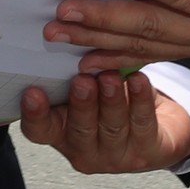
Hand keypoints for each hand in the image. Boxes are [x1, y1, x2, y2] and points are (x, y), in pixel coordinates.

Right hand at [19, 67, 189, 173]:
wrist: (157, 131)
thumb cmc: (112, 103)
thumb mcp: (88, 88)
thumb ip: (72, 73)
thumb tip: (61, 33)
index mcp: (61, 133)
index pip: (40, 130)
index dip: (34, 114)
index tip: (32, 92)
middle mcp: (84, 148)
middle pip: (79, 129)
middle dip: (81, 104)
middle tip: (82, 80)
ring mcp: (116, 155)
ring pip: (112, 127)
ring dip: (111, 99)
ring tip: (111, 76)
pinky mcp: (146, 151)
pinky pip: (142, 123)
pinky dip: (140, 99)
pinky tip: (139, 79)